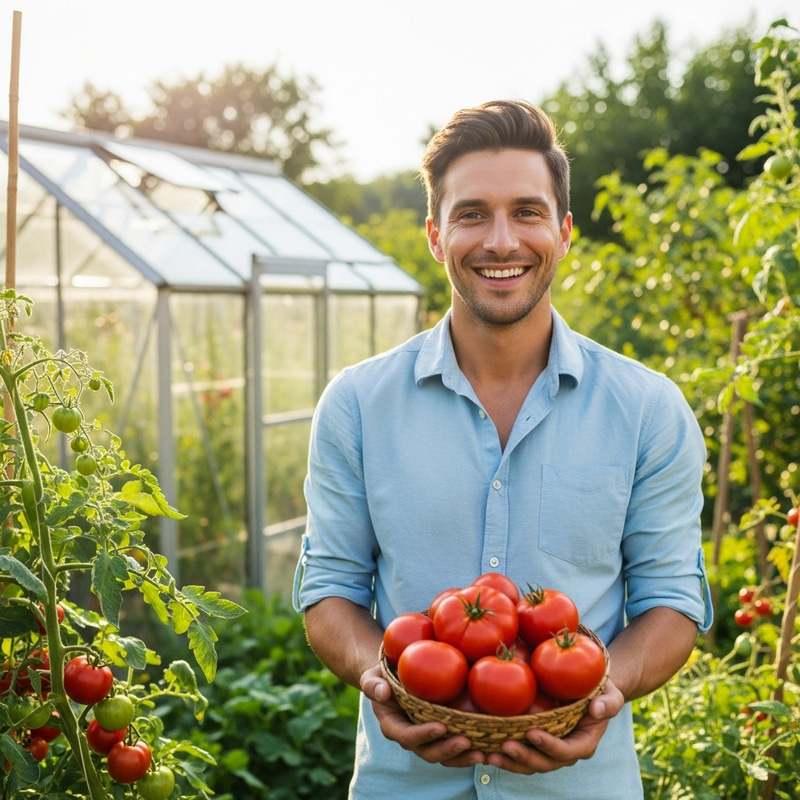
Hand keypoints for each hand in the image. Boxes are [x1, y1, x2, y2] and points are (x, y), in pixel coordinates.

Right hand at [360, 664, 486, 766]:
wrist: (395, 678)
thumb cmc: (383, 676)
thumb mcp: (372, 677)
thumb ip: (373, 685)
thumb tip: (383, 692)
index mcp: (394, 726)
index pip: (407, 736)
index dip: (423, 735)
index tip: (440, 726)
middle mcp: (412, 737)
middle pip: (428, 752)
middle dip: (447, 750)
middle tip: (466, 741)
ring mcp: (428, 739)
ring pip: (445, 756)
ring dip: (463, 757)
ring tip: (483, 754)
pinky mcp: (443, 735)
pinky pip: (456, 748)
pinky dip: (471, 751)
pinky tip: (489, 748)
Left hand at [483, 677, 624, 774]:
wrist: (585, 688)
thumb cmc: (598, 688)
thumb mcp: (610, 692)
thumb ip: (608, 702)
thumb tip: (596, 710)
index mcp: (584, 742)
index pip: (567, 751)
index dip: (550, 746)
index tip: (533, 732)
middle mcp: (564, 751)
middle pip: (545, 763)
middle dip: (525, 757)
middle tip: (506, 745)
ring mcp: (548, 750)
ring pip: (529, 764)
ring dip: (509, 762)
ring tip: (489, 754)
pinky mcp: (533, 744)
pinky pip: (518, 754)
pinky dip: (502, 755)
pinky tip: (483, 750)